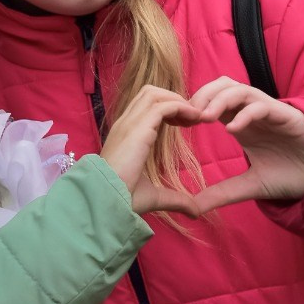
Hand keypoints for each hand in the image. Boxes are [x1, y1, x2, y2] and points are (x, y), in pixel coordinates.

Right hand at [100, 84, 201, 216]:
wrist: (107, 201)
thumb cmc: (123, 199)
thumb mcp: (154, 196)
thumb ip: (175, 199)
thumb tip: (195, 211)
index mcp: (125, 135)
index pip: (145, 106)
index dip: (167, 108)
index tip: (185, 124)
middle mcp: (125, 124)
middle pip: (150, 93)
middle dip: (173, 98)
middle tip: (191, 117)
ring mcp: (130, 123)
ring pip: (155, 94)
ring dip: (178, 100)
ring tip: (194, 117)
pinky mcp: (138, 128)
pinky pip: (163, 106)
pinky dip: (181, 107)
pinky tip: (193, 120)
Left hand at [189, 77, 303, 211]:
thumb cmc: (289, 174)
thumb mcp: (250, 186)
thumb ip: (222, 193)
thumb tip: (193, 207)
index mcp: (239, 122)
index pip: (210, 101)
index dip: (192, 107)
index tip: (175, 125)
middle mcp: (251, 112)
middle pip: (220, 85)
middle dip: (201, 96)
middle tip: (186, 118)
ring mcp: (268, 111)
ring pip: (238, 89)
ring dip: (218, 100)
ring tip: (204, 119)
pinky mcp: (285, 115)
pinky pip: (261, 106)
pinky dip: (245, 114)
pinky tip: (232, 130)